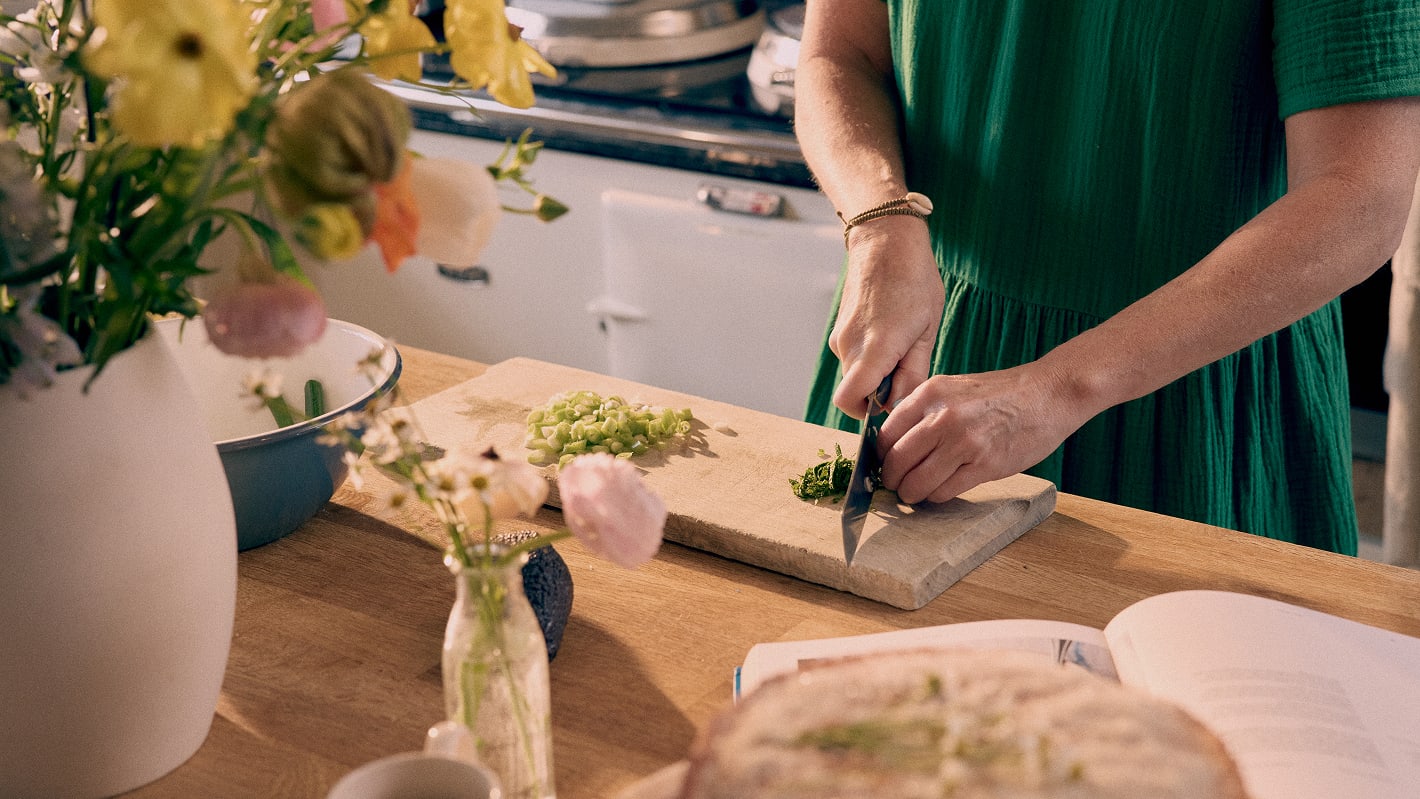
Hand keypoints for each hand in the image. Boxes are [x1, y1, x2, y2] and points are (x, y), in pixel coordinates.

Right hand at [829, 217, 942, 417]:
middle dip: (878, 391)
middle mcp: (849, 345)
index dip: (866, 414)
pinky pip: (853, 356)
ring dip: (876, 371)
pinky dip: (869, 356)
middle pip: (855, 390)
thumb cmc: (914, 280)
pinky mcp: (839, 329)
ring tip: (903, 343)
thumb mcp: (927, 329)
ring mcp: (840, 336)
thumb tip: (901, 405)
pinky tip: (890, 332)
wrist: (885, 241)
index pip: (849, 401)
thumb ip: (913, 372)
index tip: (890, 406)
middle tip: (908, 368)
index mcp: (875, 348)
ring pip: (855, 373)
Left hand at [876, 361, 1087, 504]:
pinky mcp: (984, 465)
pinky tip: (940, 492)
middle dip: (892, 480)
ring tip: (915, 494)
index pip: (886, 434)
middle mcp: (942, 416)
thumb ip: (924, 411)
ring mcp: (963, 442)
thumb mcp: (953, 389)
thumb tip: (895, 444)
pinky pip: (944, 491)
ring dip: (911, 493)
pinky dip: (936, 497)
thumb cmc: (1000, 395)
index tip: (884, 466)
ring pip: (917, 481)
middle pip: (897, 461)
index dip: (881, 456)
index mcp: (930, 394)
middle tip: (896, 486)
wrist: (1047, 394)